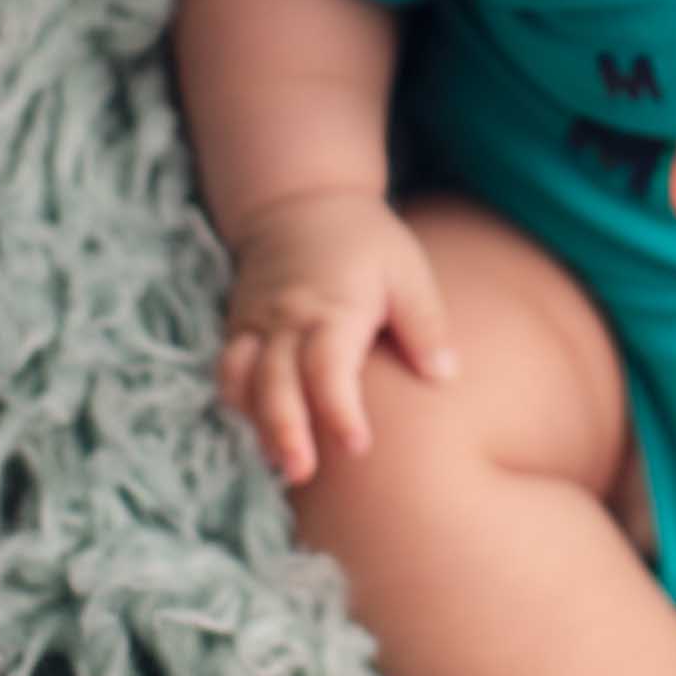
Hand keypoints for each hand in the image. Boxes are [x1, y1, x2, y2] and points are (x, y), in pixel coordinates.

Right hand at [214, 190, 457, 484]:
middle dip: (285, 430)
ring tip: (281, 464)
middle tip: (303, 472)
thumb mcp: (407, 270)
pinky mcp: (240, 328)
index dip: (339, 409)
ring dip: (257, 423)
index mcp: (333, 306)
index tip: (358, 447)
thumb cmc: (366, 242)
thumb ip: (424, 324)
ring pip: (243, 380)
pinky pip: (231, 371)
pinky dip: (240, 403)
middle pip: (274, 382)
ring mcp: (257, 323)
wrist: (301, 203)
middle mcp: (287, 318)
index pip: (327, 366)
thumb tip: (444, 377)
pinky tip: (264, 433)